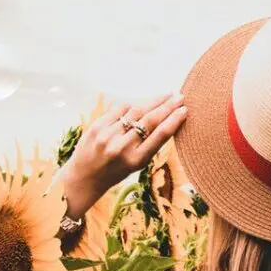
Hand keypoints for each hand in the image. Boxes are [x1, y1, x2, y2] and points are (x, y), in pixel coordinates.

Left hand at [60, 93, 186, 215]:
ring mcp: (108, 135)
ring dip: (153, 100)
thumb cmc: (116, 170)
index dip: (174, 120)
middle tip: (180, 96)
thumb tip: (169, 118)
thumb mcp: (137, 164)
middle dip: (167, 106)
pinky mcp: (97, 125)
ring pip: (135, 110)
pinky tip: (144, 100)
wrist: (85, 176)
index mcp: (136, 160)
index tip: (185, 110)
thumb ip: (151, 144)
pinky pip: (119, 108)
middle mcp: (122, 147)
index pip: (160, 135)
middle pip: (150, 120)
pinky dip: (134, 102)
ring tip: (166, 95)